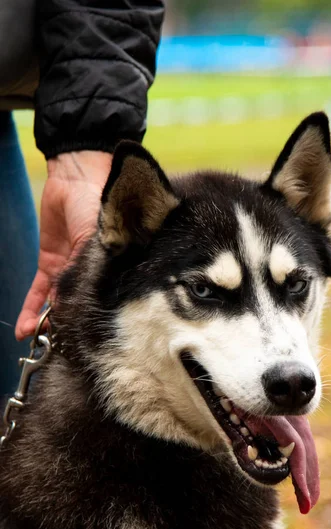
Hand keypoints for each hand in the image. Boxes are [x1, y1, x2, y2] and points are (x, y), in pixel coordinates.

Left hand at [15, 150, 111, 340]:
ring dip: (43, 323)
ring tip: (34, 343)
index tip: (84, 340)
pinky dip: (31, 308)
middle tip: (57, 349)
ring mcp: (69, 270)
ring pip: (55, 303)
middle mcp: (90, 274)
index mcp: (109, 269)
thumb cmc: (100, 206)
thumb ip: (89, 269)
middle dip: (65, 327)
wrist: (77, 178)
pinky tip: (24, 328)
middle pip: (76, 306)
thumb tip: (73, 303)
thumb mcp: (100, 240)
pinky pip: (39, 291)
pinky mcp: (50, 263)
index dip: (90, 319)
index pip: (99, 300)